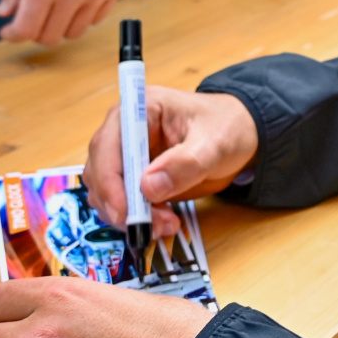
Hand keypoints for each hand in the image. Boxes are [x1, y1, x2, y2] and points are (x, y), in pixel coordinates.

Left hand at [0, 0, 129, 45]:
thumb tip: (5, 12)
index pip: (26, 29)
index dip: (12, 35)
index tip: (8, 32)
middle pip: (49, 36)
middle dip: (34, 32)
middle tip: (30, 19)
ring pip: (73, 33)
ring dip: (60, 27)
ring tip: (54, 9)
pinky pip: (95, 20)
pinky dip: (82, 18)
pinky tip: (75, 2)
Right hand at [84, 89, 257, 229]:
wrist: (237, 135)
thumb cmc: (225, 127)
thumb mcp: (214, 143)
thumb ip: (185, 164)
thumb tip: (148, 187)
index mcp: (138, 110)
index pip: (108, 146)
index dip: (110, 182)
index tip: (125, 212)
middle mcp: (123, 131)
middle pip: (100, 172)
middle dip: (120, 204)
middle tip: (151, 227)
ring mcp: (125, 155)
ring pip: (105, 191)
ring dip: (127, 215)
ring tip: (165, 225)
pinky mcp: (131, 176)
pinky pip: (120, 202)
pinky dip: (134, 217)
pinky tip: (162, 222)